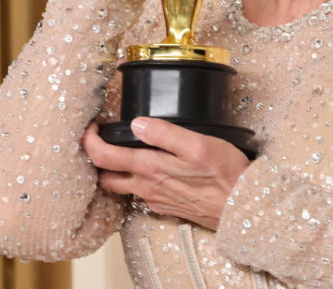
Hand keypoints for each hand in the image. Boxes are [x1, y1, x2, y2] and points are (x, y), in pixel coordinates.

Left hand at [83, 118, 250, 229]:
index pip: (103, 157)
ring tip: (121, 151)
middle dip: (97, 159)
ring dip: (114, 171)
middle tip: (101, 139)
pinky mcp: (167, 206)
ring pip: (121, 187)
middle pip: (105, 177)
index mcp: (149, 168)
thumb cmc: (225, 174)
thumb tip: (137, 124)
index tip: (92, 126)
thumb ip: (166, 133)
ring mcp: (156, 200)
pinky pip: (141, 194)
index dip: (90, 140)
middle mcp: (146, 188)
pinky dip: (135, 181)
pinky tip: (149, 169)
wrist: (242, 208)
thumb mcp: (199, 145)